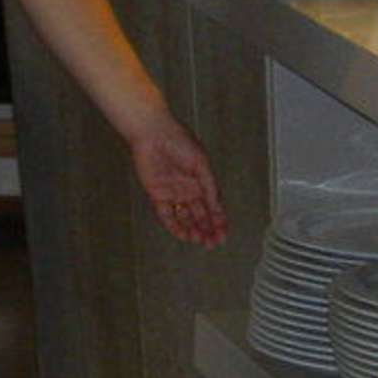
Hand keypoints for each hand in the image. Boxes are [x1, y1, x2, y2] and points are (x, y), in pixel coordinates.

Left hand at [129, 117, 227, 247]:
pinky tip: (183, 235)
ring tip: (199, 241)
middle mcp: (189, 189)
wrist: (153, 134)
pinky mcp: (157, 195)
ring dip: (193, 230)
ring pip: (185, 218)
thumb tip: (217, 205)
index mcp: (202, 181)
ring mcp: (173, 193)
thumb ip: (209, 186)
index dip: (219, 221)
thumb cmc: (180, 142)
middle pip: (200, 215)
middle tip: (212, 243)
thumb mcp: (201, 164)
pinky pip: (167, 215)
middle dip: (207, 230)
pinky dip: (175, 226)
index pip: (213, 206)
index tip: (223, 234)